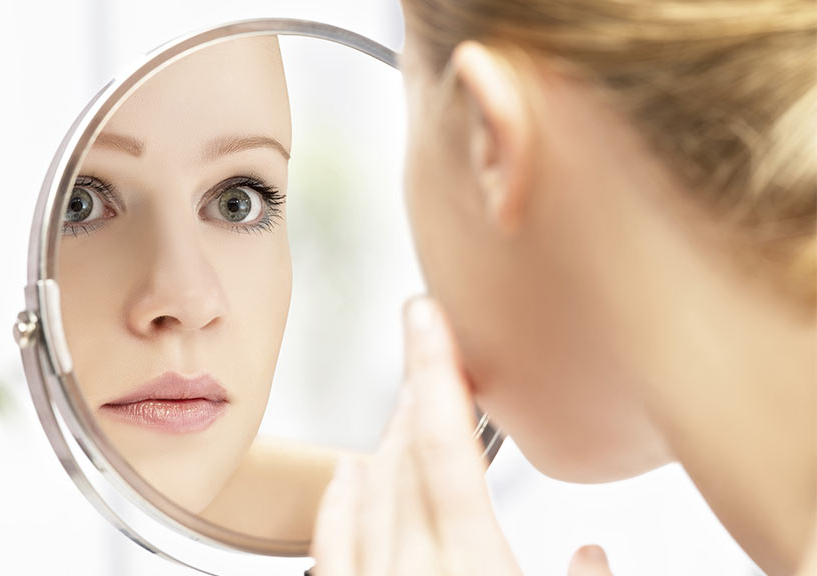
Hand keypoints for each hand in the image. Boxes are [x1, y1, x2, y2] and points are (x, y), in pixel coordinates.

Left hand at [310, 296, 612, 575]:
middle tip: (429, 357)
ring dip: (388, 440)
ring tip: (403, 402)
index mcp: (475, 566)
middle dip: (419, 399)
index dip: (434, 369)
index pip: (446, 443)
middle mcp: (415, 569)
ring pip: (370, 491)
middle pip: (407, 458)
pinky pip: (330, 542)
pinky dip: (338, 499)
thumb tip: (591, 554)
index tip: (425, 315)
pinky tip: (344, 475)